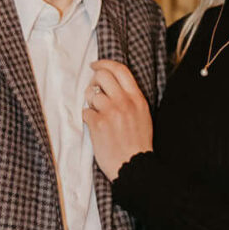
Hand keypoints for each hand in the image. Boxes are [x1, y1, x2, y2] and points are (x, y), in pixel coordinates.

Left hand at [83, 58, 152, 182]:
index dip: (105, 63)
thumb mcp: (143, 116)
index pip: (120, 70)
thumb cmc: (138, 144)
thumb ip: (131, 99)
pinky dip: (88, 117)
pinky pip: (86, 112)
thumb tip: (114, 86)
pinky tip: (96, 126)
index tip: (95, 65)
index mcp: (137, 98)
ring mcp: (110, 112)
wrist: (134, 166)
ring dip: (90, 102)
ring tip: (97, 113)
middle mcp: (124, 102)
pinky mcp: (98, 124)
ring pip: (91, 94)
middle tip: (93, 88)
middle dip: (94, 80)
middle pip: (102, 76)